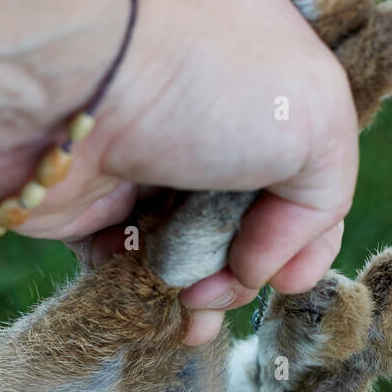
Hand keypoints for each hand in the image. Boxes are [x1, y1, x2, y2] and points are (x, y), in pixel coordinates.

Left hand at [0, 0, 357, 344]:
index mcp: (267, 71)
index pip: (305, 165)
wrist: (67, 86)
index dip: (308, 232)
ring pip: (188, 250)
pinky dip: (147, 297)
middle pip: (249, 218)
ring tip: (196, 318)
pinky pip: (128, 266)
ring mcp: (148, 159)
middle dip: (250, 270)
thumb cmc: (201, 84)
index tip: (288, 275)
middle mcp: (207, 112)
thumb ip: (324, 197)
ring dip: (202, 295)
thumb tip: (264, 265)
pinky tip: (163, 320)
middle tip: (234, 287)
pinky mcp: (91, 203)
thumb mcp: (315, 120)